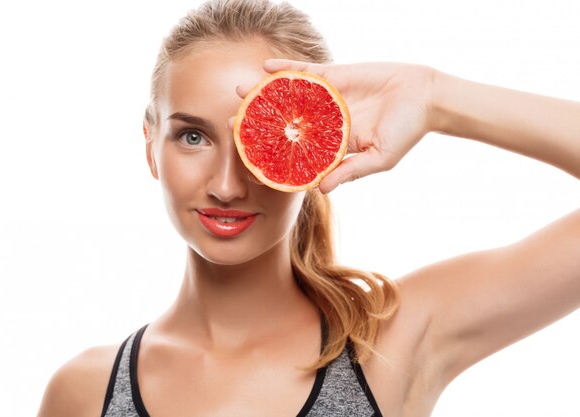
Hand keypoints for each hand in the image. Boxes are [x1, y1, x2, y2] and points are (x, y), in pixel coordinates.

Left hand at [244, 60, 437, 192]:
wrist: (425, 96)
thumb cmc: (406, 132)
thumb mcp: (379, 159)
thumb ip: (350, 171)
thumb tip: (321, 190)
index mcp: (331, 145)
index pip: (295, 152)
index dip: (272, 156)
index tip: (249, 159)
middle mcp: (323, 122)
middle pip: (284, 123)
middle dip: (258, 123)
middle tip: (232, 123)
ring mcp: (326, 98)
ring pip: (289, 96)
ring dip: (264, 93)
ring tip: (240, 91)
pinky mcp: (334, 76)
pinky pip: (305, 71)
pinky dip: (286, 68)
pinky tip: (266, 67)